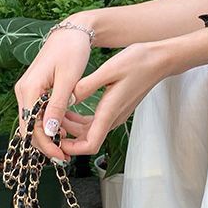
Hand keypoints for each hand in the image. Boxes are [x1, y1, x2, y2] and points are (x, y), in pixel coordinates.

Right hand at [14, 25, 93, 161]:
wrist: (72, 32)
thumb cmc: (72, 51)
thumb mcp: (68, 80)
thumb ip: (58, 106)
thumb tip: (50, 132)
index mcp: (29, 89)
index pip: (31, 126)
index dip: (45, 144)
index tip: (61, 156)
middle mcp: (23, 91)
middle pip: (28, 127)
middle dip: (45, 144)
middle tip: (64, 157)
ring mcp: (28, 90)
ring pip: (32, 122)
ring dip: (47, 136)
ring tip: (65, 148)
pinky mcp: (35, 90)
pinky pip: (38, 113)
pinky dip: (49, 124)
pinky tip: (64, 132)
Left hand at [54, 41, 166, 156]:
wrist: (160, 60)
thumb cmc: (138, 62)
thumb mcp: (109, 70)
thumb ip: (86, 86)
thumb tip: (67, 99)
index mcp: (110, 111)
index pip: (90, 145)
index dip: (71, 148)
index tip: (55, 141)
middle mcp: (113, 117)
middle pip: (86, 140)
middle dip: (66, 137)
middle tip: (48, 124)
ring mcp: (116, 113)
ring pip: (89, 131)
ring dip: (71, 127)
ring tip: (55, 113)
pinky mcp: (116, 107)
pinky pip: (95, 121)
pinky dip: (80, 119)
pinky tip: (71, 106)